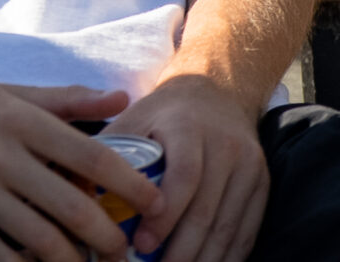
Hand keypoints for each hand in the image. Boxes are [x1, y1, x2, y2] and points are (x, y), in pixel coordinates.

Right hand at [0, 78, 161, 261]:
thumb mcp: (8, 92)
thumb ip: (66, 99)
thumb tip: (122, 97)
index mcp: (19, 119)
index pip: (91, 156)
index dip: (132, 186)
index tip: (157, 203)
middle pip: (72, 209)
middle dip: (110, 238)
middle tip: (126, 249)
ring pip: (42, 241)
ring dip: (75, 261)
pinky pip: (1, 258)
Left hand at [108, 76, 268, 261]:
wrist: (214, 93)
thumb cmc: (162, 113)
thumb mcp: (134, 117)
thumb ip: (111, 148)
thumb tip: (77, 187)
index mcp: (189, 127)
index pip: (184, 177)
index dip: (164, 216)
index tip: (141, 244)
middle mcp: (226, 146)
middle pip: (207, 209)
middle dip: (183, 249)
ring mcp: (249, 166)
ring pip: (229, 225)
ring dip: (205, 258)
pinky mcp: (262, 183)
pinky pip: (248, 228)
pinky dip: (229, 255)